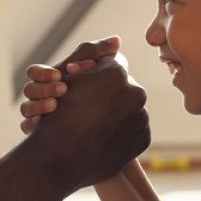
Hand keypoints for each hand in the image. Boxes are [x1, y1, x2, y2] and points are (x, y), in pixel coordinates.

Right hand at [19, 36, 121, 132]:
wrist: (100, 135)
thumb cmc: (97, 98)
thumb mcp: (97, 74)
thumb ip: (102, 57)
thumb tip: (116, 40)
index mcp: (50, 81)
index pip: (34, 72)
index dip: (43, 72)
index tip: (60, 74)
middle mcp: (40, 98)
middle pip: (29, 89)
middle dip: (44, 88)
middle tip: (62, 89)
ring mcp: (38, 116)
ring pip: (26, 109)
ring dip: (38, 105)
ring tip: (55, 105)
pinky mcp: (39, 135)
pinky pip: (27, 129)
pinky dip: (33, 125)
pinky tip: (45, 125)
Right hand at [23, 37, 149, 188]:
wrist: (58, 160)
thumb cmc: (57, 115)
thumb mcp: (67, 79)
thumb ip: (90, 55)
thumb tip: (117, 40)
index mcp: (116, 74)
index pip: (113, 62)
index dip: (96, 73)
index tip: (83, 86)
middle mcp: (135, 92)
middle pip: (124, 85)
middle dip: (109, 92)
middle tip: (88, 106)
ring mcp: (141, 117)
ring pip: (130, 106)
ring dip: (117, 111)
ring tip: (95, 123)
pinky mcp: (143, 138)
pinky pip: (135, 128)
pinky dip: (123, 131)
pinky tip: (104, 136)